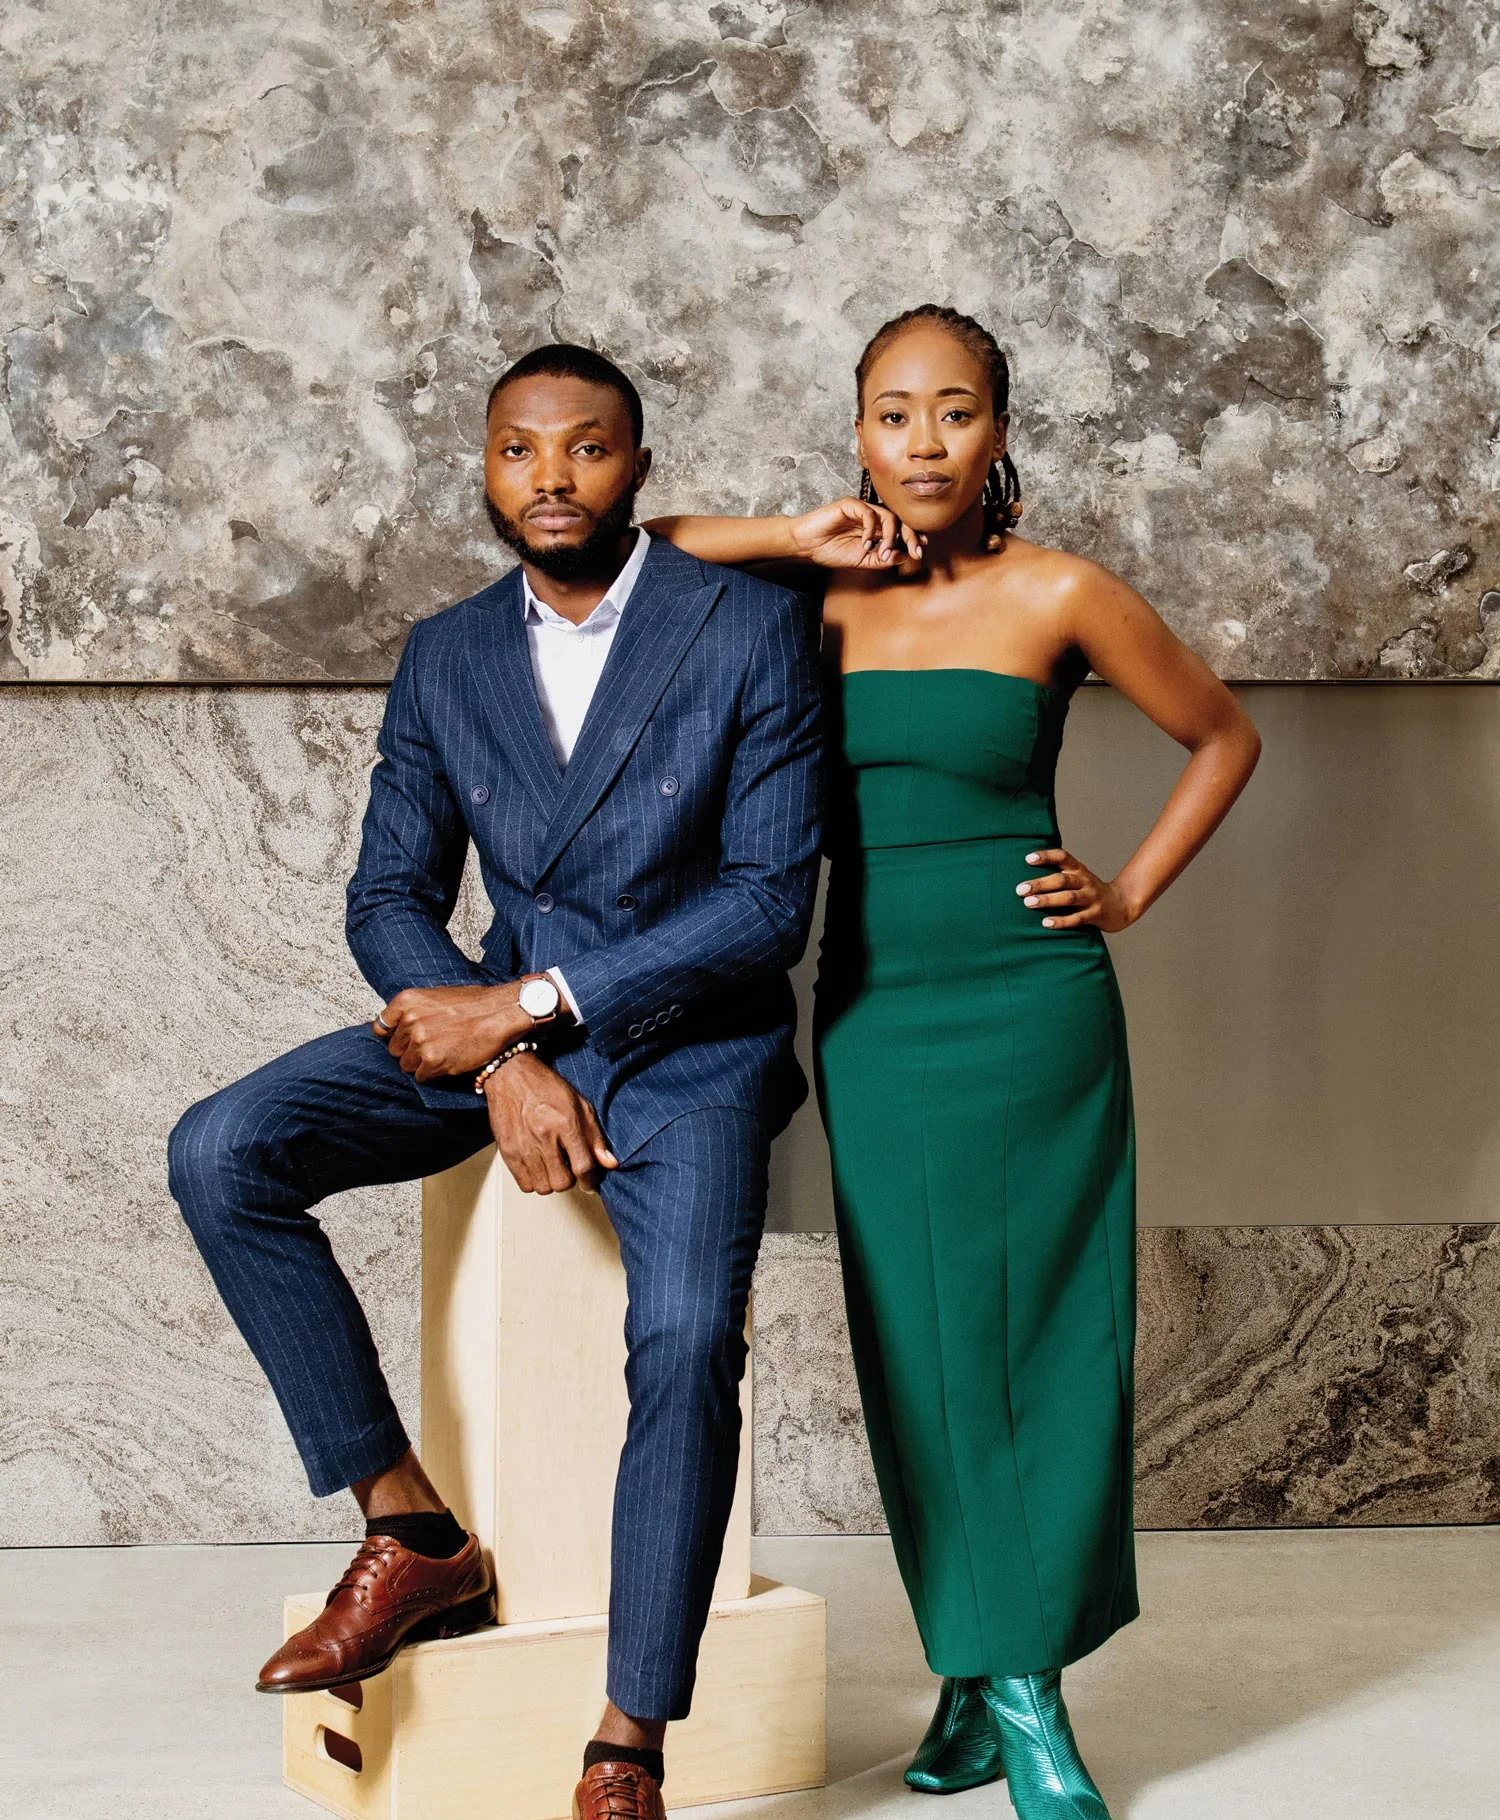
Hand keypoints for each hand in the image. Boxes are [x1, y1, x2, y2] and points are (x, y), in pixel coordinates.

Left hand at [373, 983, 531, 1080]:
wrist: (500, 1013)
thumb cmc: (476, 1003)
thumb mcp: (438, 995)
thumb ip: (415, 1009)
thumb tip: (400, 1023)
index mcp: (407, 1000)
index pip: (381, 1026)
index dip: (391, 1035)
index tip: (400, 1040)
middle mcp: (409, 1020)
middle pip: (394, 1049)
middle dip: (410, 1050)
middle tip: (431, 1046)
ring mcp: (420, 1042)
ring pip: (406, 1065)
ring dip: (421, 1064)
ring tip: (442, 1054)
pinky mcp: (432, 1061)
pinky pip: (422, 1076)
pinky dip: (433, 1073)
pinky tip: (449, 1062)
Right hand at [484, 1053, 618, 1193]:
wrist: (511, 1076)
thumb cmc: (546, 1087)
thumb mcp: (580, 1105)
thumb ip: (595, 1137)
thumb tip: (609, 1163)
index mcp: (565, 1123)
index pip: (582, 1166)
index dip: (590, 1181)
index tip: (590, 1183)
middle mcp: (544, 1136)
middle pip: (562, 1182)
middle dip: (570, 1179)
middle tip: (568, 1167)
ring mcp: (523, 1145)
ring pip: (543, 1187)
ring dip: (552, 1181)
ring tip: (552, 1165)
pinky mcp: (507, 1151)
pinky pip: (524, 1184)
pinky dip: (534, 1181)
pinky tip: (538, 1166)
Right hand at [788, 497, 924, 568]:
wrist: (806, 545)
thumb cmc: (829, 551)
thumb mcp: (861, 561)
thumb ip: (882, 559)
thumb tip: (905, 556)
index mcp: (876, 529)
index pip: (900, 529)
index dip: (912, 538)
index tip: (920, 552)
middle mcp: (872, 517)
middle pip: (900, 520)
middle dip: (911, 535)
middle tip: (916, 550)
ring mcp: (861, 509)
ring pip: (888, 515)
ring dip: (890, 535)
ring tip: (883, 552)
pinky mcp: (850, 505)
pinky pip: (868, 513)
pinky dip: (871, 529)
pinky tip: (865, 544)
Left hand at [1015, 848, 1137, 932]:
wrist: (1122, 905)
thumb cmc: (1090, 892)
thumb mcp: (1078, 878)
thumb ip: (1058, 875)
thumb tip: (1026, 878)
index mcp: (1079, 870)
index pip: (1062, 857)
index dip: (1046, 856)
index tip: (1028, 859)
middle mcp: (1085, 881)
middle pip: (1062, 880)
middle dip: (1040, 884)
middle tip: (1020, 889)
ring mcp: (1091, 898)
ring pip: (1068, 898)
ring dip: (1048, 900)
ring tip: (1029, 903)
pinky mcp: (1095, 915)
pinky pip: (1077, 918)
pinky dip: (1061, 921)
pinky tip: (1046, 923)